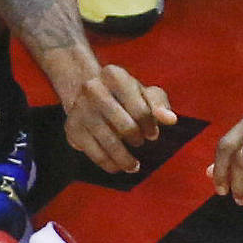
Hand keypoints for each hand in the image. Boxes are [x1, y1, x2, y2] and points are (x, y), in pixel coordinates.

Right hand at [62, 65, 176, 173]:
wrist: (86, 95)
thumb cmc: (123, 95)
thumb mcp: (142, 92)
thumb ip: (159, 104)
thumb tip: (171, 120)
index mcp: (114, 75)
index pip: (140, 108)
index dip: (150, 126)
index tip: (152, 134)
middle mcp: (93, 88)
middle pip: (125, 126)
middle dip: (137, 140)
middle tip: (140, 143)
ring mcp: (80, 109)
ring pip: (109, 142)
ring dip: (125, 159)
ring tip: (133, 166)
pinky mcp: (72, 128)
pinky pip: (94, 153)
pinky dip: (109, 164)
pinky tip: (117, 166)